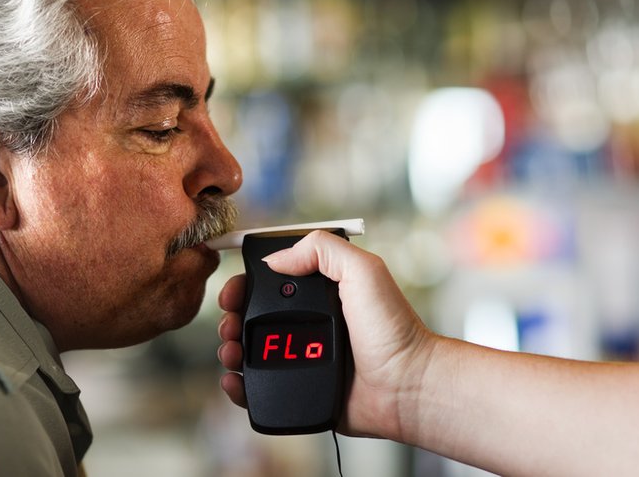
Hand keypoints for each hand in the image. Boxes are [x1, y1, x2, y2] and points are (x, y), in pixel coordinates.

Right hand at [217, 230, 434, 440]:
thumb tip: (275, 258)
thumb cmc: (395, 330)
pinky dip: (239, 385)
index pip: (268, 284)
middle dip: (231, 320)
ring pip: (250, 353)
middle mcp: (306, 325)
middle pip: (251, 319)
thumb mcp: (364, 271)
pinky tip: (235, 381)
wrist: (408, 386)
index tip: (232, 294)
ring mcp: (300, 359)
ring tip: (231, 354)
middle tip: (229, 328)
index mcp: (318, 295)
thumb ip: (323, 250)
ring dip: (231, 351)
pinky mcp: (299, 389)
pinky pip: (259, 387)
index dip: (243, 287)